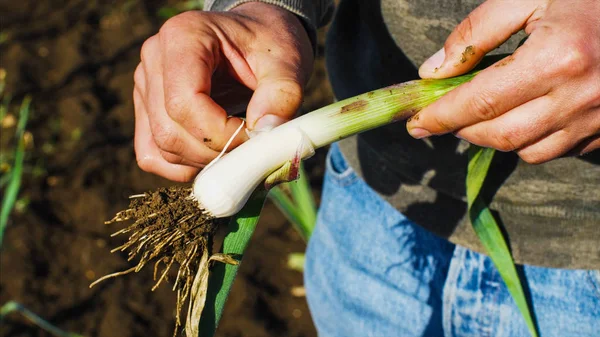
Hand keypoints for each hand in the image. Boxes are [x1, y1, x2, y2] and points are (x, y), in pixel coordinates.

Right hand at [133, 3, 312, 180]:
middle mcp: (154, 58)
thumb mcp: (288, 60)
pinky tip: (215, 154)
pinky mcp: (146, 109)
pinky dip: (185, 166)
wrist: (257, 37)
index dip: (220, 134)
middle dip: (214, 152)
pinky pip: (153, 154)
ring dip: (202, 162)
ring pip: (161, 146)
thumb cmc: (270, 44)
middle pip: (169, 130)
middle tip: (251, 148)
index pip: (184, 103)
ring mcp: (145, 85)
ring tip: (237, 148)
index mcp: (183, 36)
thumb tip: (266, 132)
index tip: (254, 138)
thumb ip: (282, 93)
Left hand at [407, 0, 599, 163]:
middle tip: (442, 115)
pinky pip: (558, 150)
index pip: (480, 103)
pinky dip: (529, 139)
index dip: (441, 116)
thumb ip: (478, 32)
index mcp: (558, 58)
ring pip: (527, 150)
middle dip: (462, 129)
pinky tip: (523, 114)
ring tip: (482, 112)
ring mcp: (599, 118)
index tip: (416, 122)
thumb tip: (432, 71)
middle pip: (499, 135)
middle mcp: (579, 96)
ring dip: (494, 136)